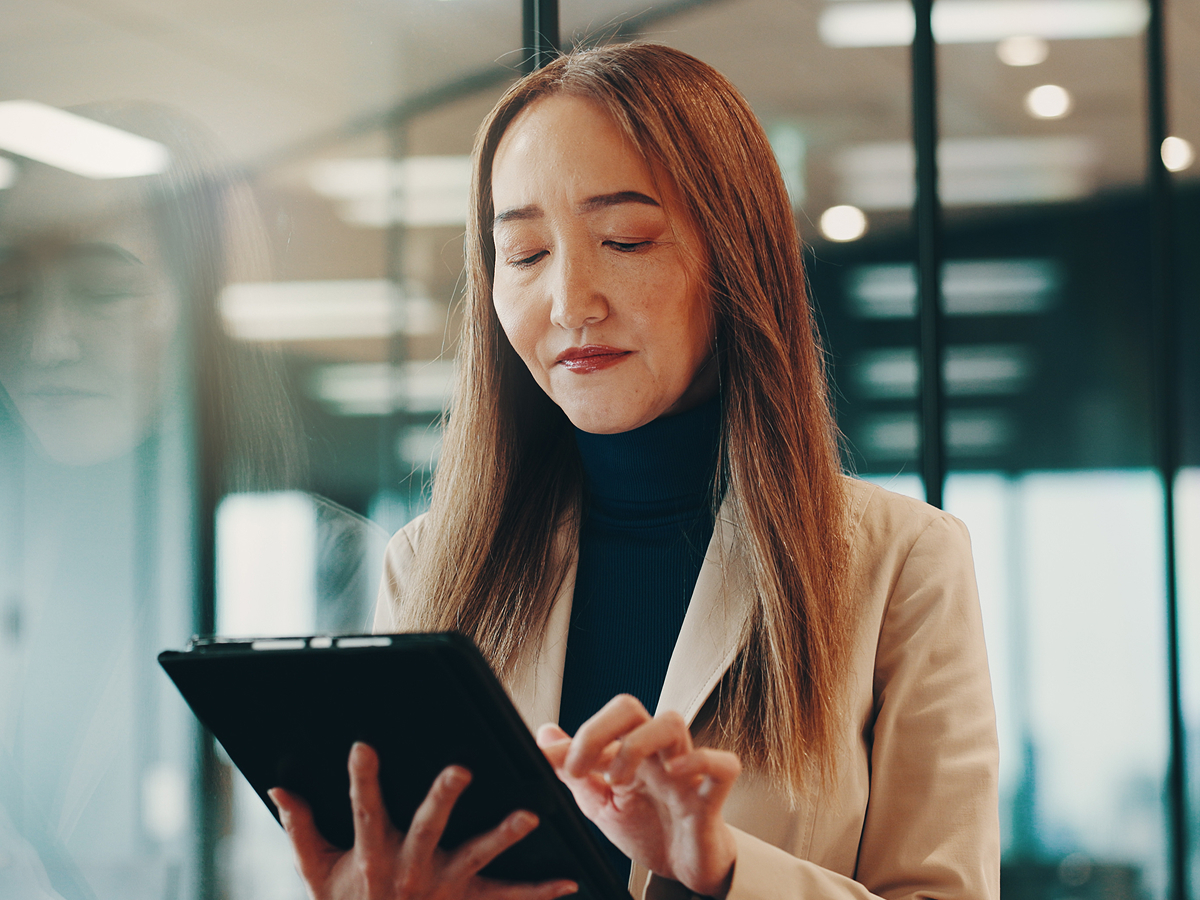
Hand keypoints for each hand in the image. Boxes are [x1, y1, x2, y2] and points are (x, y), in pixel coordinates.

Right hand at [269, 742, 578, 899]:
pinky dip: (539, 891)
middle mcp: (411, 869)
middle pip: (429, 828)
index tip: (363, 746)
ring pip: (478, 857)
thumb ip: (300, 829)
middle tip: (460, 769)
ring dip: (504, 834)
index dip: (363, 780)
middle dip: (443, 798)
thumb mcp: (316, 874)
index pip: (364, 812)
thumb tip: (277, 789)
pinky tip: (569, 879)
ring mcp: (444, 887)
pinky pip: (507, 897)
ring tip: (531, 814)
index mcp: (373, 855)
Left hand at [536, 696, 739, 898]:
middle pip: (630, 708)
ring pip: (671, 723)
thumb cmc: (649, 830)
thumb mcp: (601, 804)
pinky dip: (701, 761)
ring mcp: (684, 771)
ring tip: (619, 779)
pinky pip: (722, 765)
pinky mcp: (711, 797)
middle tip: (581, 768)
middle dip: (598, 729)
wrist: (683, 870)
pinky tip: (676, 773)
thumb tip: (545, 735)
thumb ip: (574, 771)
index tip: (546, 761)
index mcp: (627, 753)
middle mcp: (654, 754)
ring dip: (637, 744)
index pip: (598, 724)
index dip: (570, 741)